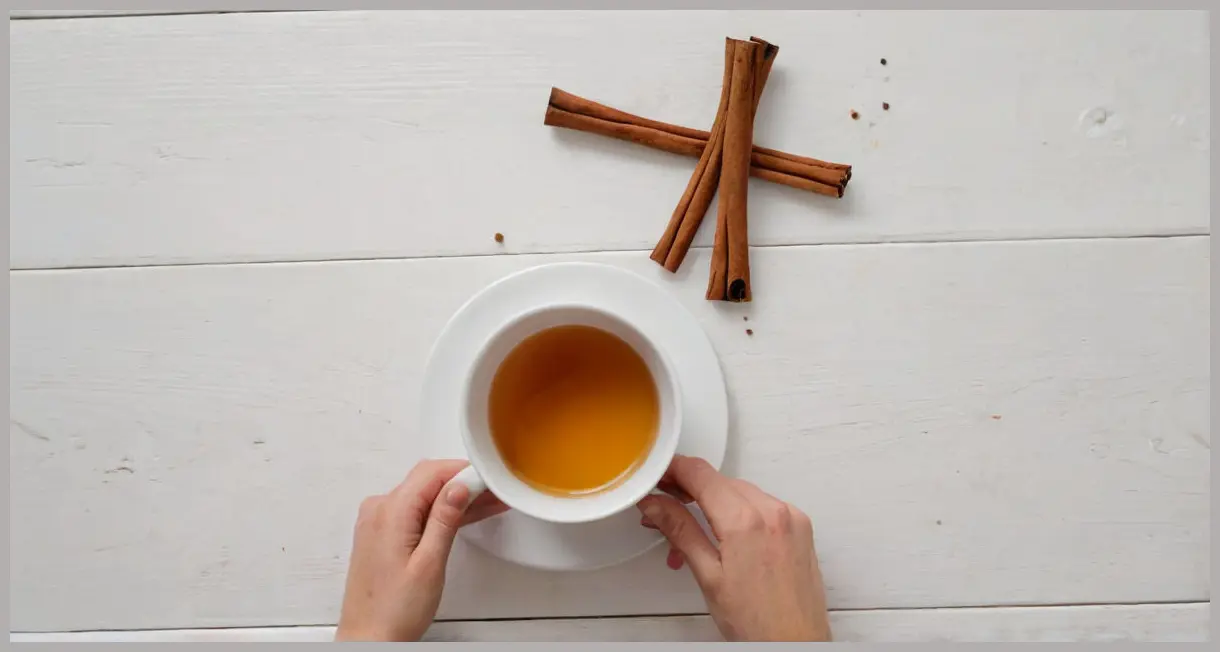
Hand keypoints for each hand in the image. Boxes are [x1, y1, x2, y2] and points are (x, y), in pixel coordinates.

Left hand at [335, 459, 507, 640]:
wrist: (369, 638)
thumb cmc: (394, 611)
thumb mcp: (430, 563)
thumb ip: (444, 520)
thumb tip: (458, 487)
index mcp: (390, 513)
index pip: (431, 472)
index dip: (464, 471)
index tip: (489, 479)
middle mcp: (379, 511)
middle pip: (427, 480)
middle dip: (462, 482)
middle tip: (494, 491)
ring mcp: (378, 522)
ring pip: (422, 496)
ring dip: (453, 498)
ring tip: (487, 503)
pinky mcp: (381, 534)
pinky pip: (413, 511)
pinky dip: (438, 511)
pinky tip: (461, 516)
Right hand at [638, 455, 830, 641]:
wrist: (795, 644)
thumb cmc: (757, 623)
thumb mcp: (707, 575)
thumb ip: (680, 531)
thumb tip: (657, 505)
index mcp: (745, 522)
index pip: (700, 474)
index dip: (673, 470)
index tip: (659, 476)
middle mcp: (773, 512)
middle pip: (720, 481)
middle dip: (690, 492)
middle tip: (665, 509)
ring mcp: (791, 518)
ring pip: (741, 491)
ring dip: (715, 503)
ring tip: (694, 532)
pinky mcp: (800, 527)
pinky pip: (764, 504)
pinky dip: (741, 512)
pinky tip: (726, 535)